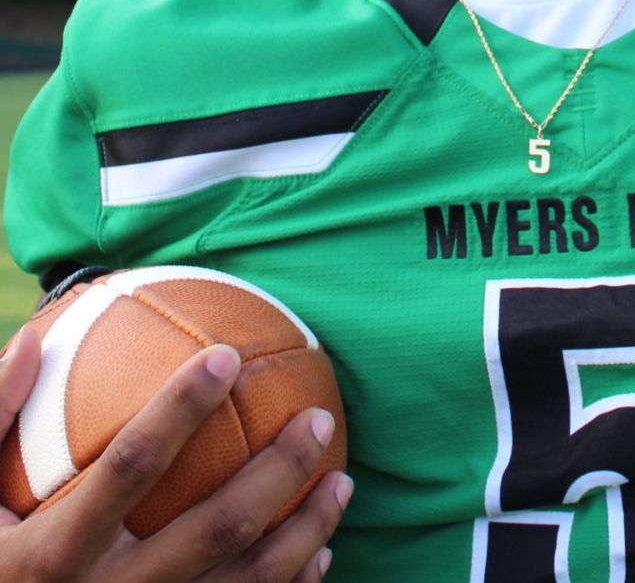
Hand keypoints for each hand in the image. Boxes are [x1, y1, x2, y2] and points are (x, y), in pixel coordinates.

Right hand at [0, 325, 351, 580]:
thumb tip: (32, 342)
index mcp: (52, 554)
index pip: (130, 466)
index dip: (179, 409)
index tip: (226, 356)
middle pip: (211, 530)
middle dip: (275, 471)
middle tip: (319, 417)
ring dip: (303, 531)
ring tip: (342, 478)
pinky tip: (321, 549)